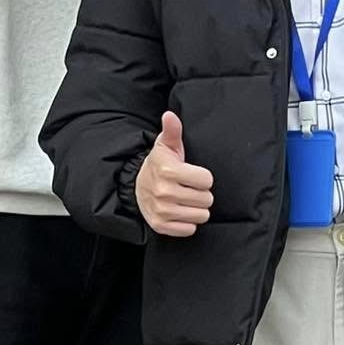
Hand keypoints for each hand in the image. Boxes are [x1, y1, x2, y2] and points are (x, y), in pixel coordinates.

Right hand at [135, 111, 214, 236]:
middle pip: (206, 199)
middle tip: (189, 188)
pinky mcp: (161, 225)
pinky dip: (188, 222)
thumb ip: (172, 130)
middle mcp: (164, 192)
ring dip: (197, 208)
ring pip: (201, 216)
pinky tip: (180, 211)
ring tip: (185, 199)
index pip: (207, 180)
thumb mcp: (166, 145)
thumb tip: (170, 115)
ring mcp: (162, 211)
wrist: (136, 187)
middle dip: (201, 193)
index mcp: (169, 171)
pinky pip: (189, 229)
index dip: (203, 177)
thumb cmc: (159, 164)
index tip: (192, 175)